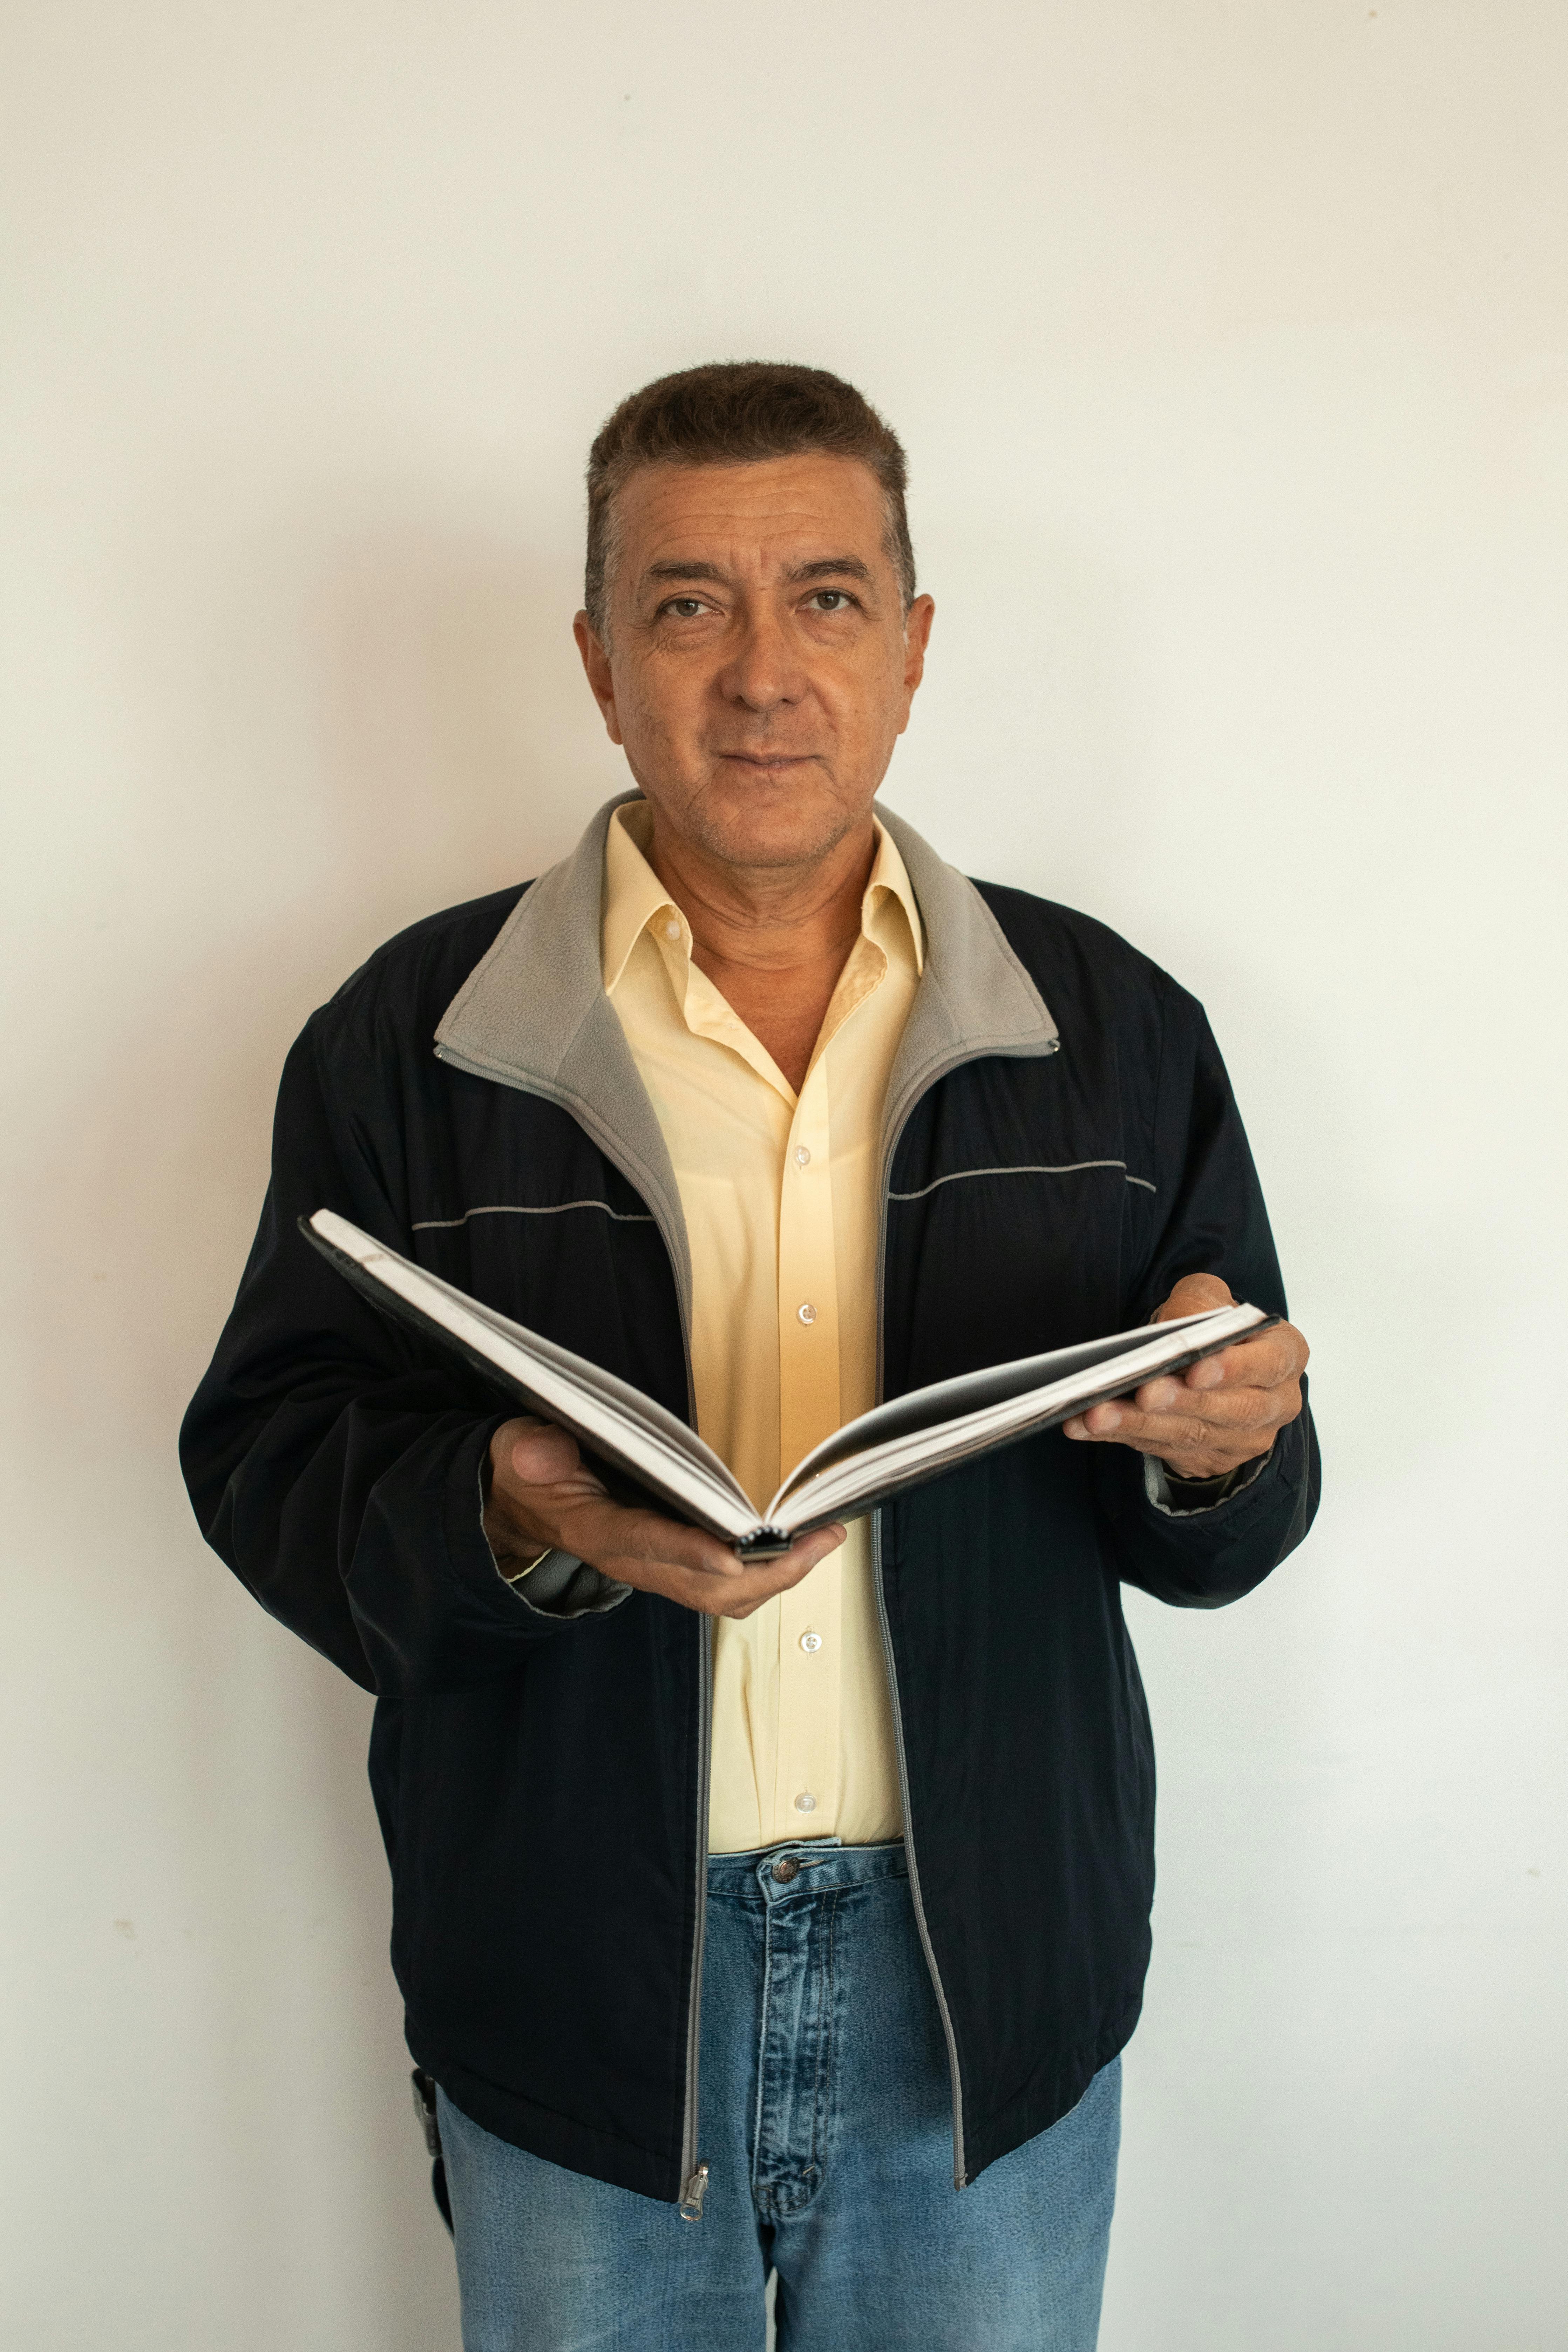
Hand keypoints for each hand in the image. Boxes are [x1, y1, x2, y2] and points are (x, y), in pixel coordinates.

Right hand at [484, 1417, 845, 1620]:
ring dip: (779, 1575)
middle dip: (768, 1571)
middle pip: (705, 1586)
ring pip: (724, 1594)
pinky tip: (797, 1547)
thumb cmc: (527, 1477)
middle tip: (819, 1538)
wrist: (522, 1508)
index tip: (735, 1553)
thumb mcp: (517, 1453)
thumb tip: (543, 1449)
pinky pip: (726, 1585)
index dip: (690, 1553)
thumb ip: (531, 1452)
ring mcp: (656, 1569)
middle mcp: (633, 1561)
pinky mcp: (672, 1566)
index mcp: (595, 1532)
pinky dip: (767, 1573)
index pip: (646, 1545)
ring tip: (824, 1540)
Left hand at [1061, 1273, 1308, 1479]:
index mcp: (1284, 1356)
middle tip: (1144, 1393)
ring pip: (1191, 1435)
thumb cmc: (1213, 1330)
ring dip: (1140, 1425)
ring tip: (1098, 1413)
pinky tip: (1083, 1425)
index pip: (1268, 1364)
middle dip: (1182, 1403)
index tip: (1196, 1369)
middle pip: (1230, 1410)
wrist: (1210, 1369)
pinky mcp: (1205, 1459)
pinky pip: (1158, 1449)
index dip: (1234, 1369)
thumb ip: (1199, 1301)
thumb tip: (1179, 1324)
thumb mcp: (1209, 1299)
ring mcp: (1241, 1439)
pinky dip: (1118, 1436)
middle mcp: (1273, 1404)